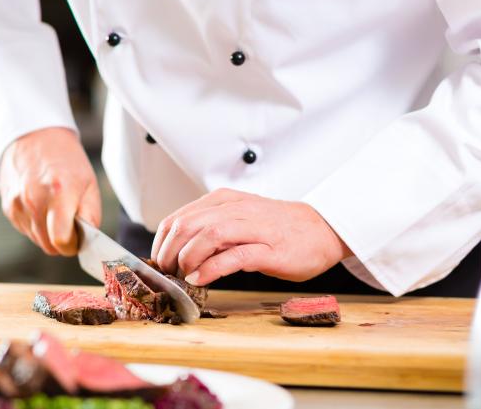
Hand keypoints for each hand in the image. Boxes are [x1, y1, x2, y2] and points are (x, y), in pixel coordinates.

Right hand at [0, 127, 100, 255]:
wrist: (33, 137)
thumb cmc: (65, 160)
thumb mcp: (89, 183)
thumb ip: (91, 215)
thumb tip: (87, 240)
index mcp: (59, 193)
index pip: (61, 241)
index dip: (73, 244)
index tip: (78, 237)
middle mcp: (34, 201)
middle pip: (49, 246)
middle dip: (62, 241)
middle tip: (69, 222)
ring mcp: (18, 205)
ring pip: (37, 240)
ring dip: (48, 233)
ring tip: (54, 209)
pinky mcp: (8, 207)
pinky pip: (26, 230)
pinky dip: (36, 224)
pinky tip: (41, 204)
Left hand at [150, 188, 352, 285]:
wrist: (321, 229)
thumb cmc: (277, 228)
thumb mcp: (238, 218)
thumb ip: (211, 228)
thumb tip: (177, 250)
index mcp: (224, 201)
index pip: (179, 218)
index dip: (162, 242)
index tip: (159, 261)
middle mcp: (236, 210)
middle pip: (188, 225)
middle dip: (170, 252)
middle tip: (167, 272)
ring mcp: (253, 228)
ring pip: (208, 236)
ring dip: (188, 258)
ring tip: (182, 275)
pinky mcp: (269, 249)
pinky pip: (234, 256)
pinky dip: (211, 268)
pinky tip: (201, 279)